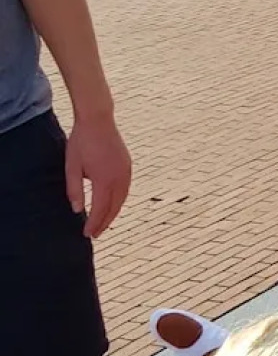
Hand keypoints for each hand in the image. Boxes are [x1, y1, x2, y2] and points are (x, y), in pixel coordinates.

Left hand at [65, 111, 130, 236]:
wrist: (98, 121)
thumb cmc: (81, 142)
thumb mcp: (72, 167)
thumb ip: (74, 190)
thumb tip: (77, 210)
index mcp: (104, 180)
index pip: (100, 208)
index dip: (94, 223)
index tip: (87, 234)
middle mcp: (119, 178)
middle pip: (114, 208)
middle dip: (105, 222)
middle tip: (96, 234)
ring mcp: (126, 172)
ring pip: (122, 200)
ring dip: (113, 213)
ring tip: (104, 223)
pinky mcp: (128, 167)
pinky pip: (125, 190)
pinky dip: (119, 201)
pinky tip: (112, 205)